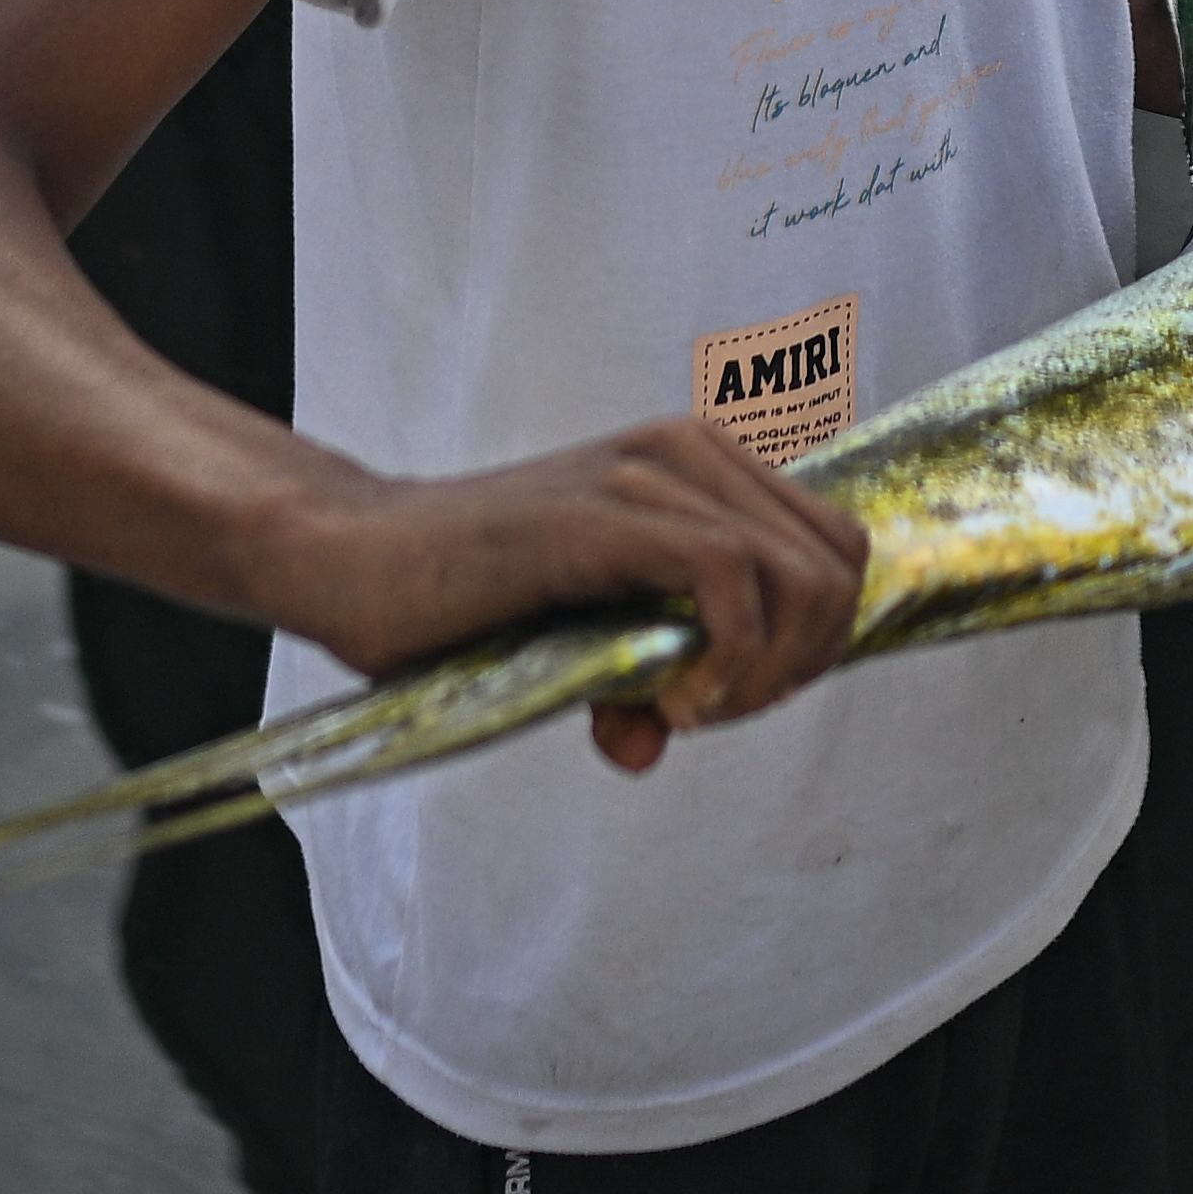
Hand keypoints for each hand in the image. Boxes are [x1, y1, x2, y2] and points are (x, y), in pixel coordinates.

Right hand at [269, 417, 872, 774]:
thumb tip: (651, 742)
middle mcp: (687, 451)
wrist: (353, 560)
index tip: (730, 696)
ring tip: (678, 711)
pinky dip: (724, 663)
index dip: (812, 643)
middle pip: (839, 567)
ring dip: (761, 674)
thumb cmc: (459, 599)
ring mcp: (647, 473)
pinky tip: (662, 706)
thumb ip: (639, 675)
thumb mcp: (581, 639)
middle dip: (797, 665)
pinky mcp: (604, 513)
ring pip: (803, 575)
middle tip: (705, 712)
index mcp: (698, 464)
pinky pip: (731, 581)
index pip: (836, 550)